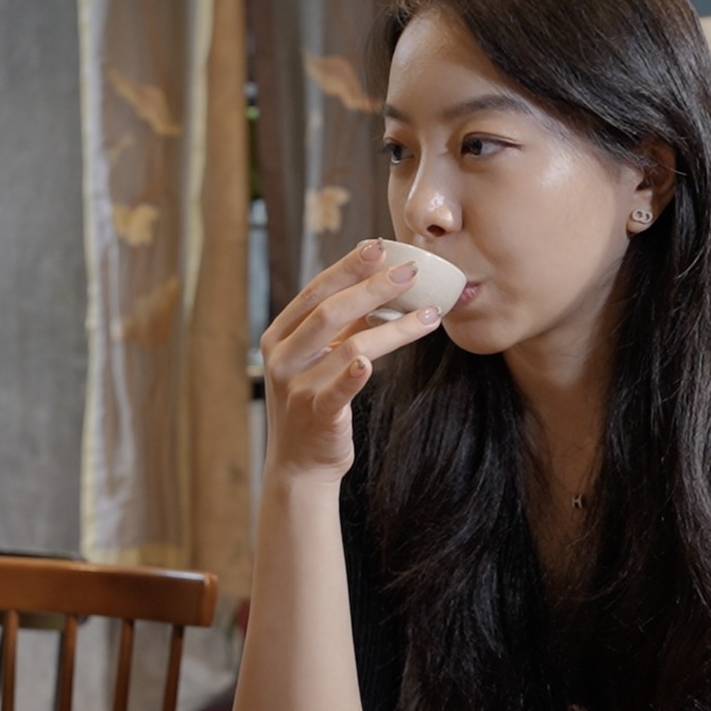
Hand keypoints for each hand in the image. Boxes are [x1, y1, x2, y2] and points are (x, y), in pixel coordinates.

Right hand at [259, 240, 444, 482]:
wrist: (299, 464)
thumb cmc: (314, 401)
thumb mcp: (318, 358)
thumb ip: (339, 324)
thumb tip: (379, 280)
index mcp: (280, 336)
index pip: (315, 291)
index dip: (348, 267)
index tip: (379, 246)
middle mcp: (283, 358)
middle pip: (329, 312)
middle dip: (372, 287)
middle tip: (410, 272)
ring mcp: (297, 388)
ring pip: (347, 346)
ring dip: (393, 328)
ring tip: (429, 315)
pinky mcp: (316, 416)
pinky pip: (337, 391)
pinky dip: (353, 375)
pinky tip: (370, 363)